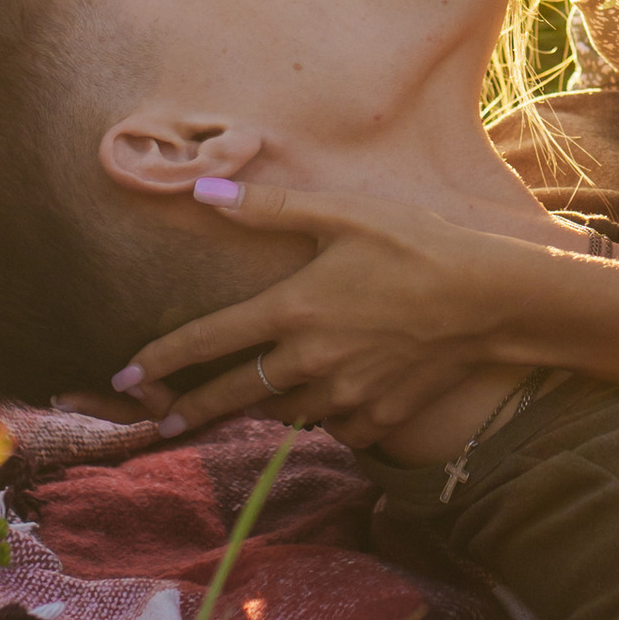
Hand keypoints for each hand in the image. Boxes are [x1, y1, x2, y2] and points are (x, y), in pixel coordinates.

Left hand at [114, 186, 532, 441]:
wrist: (492, 298)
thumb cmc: (418, 244)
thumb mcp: (344, 213)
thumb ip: (269, 207)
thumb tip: (203, 191)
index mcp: (292, 310)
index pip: (207, 341)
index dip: (160, 360)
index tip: (126, 375)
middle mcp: (309, 361)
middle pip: (232, 395)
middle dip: (190, 410)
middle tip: (159, 423)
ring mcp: (344, 396)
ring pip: (282, 413)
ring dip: (259, 409)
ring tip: (240, 409)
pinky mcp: (378, 416)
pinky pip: (335, 429)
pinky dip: (321, 419)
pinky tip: (322, 407)